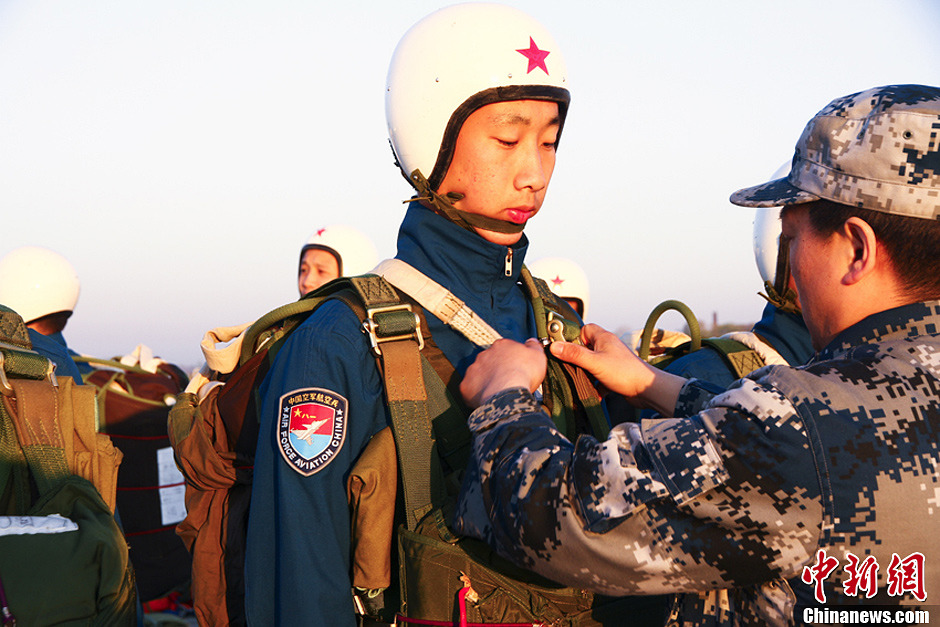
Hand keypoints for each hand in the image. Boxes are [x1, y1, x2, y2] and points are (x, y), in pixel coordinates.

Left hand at [460, 338, 546, 407]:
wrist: (507, 393)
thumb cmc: (523, 374)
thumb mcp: (537, 355)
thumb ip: (534, 346)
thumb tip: (532, 342)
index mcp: (501, 345)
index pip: (505, 348)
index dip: (511, 359)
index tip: (516, 367)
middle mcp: (485, 354)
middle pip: (490, 360)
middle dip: (497, 369)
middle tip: (507, 380)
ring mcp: (473, 369)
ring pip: (479, 373)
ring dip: (486, 380)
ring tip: (498, 391)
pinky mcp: (466, 385)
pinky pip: (470, 388)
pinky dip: (476, 393)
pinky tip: (486, 398)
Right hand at [549, 324, 685, 413]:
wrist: (647, 389)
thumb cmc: (625, 372)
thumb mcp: (594, 362)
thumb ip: (574, 354)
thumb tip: (554, 346)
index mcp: (604, 338)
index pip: (584, 329)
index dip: (574, 338)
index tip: (566, 349)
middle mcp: (608, 347)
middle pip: (586, 348)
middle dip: (578, 359)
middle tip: (572, 367)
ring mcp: (612, 361)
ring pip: (592, 364)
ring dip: (586, 374)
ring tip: (583, 381)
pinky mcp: (615, 374)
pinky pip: (600, 377)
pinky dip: (596, 385)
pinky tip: (594, 392)